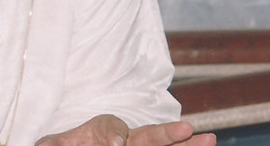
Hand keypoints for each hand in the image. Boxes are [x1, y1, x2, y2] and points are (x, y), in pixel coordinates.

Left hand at [35, 116, 215, 145]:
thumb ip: (59, 144)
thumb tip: (113, 144)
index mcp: (102, 132)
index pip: (112, 127)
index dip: (114, 135)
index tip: (117, 145)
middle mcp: (125, 142)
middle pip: (148, 136)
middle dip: (168, 133)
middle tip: (188, 129)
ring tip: (209, 140)